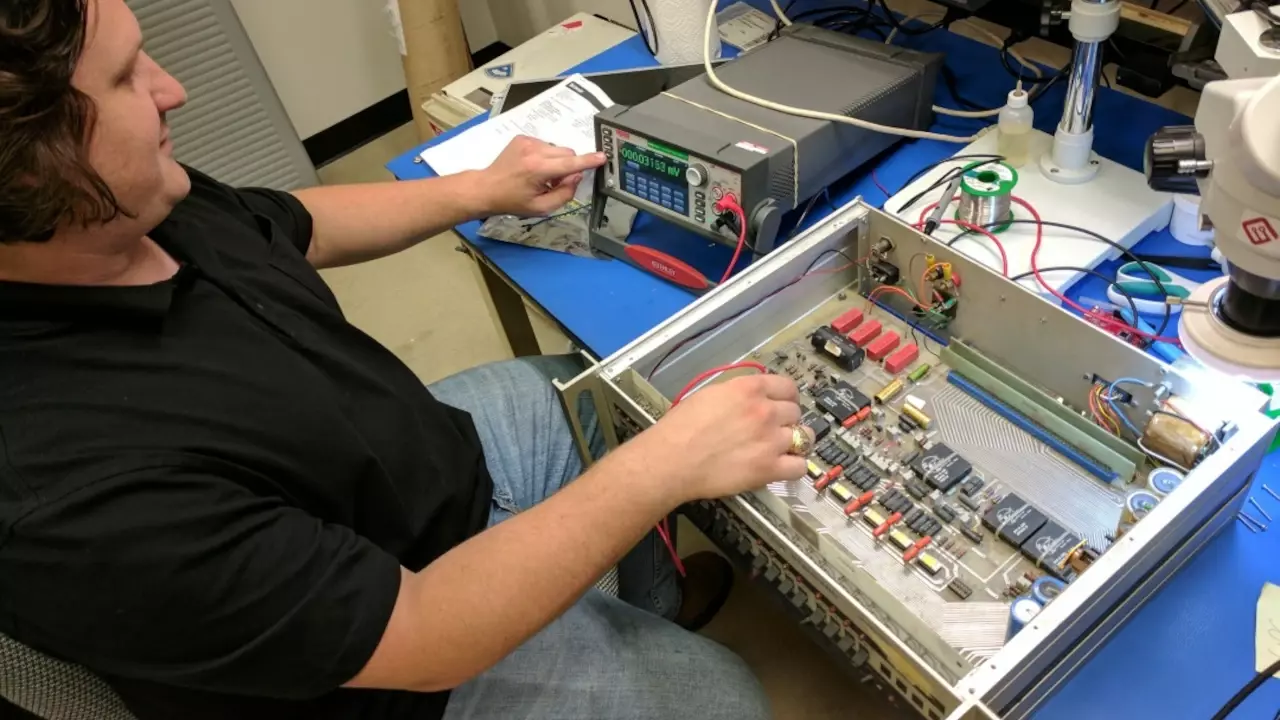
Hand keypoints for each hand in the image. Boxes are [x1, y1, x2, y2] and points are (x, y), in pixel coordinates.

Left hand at [473, 136, 605, 216]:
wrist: (486, 188)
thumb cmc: (512, 201)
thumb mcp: (540, 207)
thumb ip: (564, 194)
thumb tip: (576, 177)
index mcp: (538, 170)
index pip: (569, 164)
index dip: (588, 161)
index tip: (602, 157)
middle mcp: (533, 151)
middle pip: (567, 153)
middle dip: (568, 167)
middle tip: (555, 183)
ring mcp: (527, 141)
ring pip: (557, 149)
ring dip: (556, 162)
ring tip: (540, 176)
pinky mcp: (522, 138)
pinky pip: (545, 146)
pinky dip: (545, 156)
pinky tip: (532, 168)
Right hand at [632, 374, 811, 503]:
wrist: (671, 460)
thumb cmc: (680, 428)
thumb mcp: (710, 395)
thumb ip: (738, 393)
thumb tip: (752, 397)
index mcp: (749, 389)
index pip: (788, 387)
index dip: (787, 397)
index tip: (783, 404)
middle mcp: (765, 411)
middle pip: (795, 412)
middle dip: (786, 420)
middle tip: (773, 430)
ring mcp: (770, 440)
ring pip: (804, 437)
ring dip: (795, 442)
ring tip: (782, 449)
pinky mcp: (769, 469)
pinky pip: (800, 467)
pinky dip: (795, 467)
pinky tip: (784, 467)